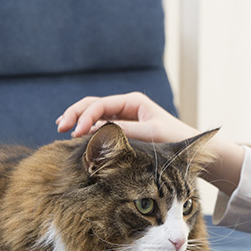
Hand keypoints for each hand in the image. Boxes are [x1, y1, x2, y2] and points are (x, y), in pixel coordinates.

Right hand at [55, 92, 197, 143]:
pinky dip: (88, 128)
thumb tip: (95, 130)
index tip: (76, 133)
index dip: (85, 117)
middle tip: (60, 127)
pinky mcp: (124, 128)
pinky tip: (77, 135)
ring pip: (95, 113)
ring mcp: (124, 116)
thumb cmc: (173, 139)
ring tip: (62, 128)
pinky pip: (101, 125)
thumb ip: (123, 131)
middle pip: (93, 104)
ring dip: (78, 119)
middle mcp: (127, 106)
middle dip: (75, 113)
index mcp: (133, 101)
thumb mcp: (149, 134)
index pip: (101, 104)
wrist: (190, 149)